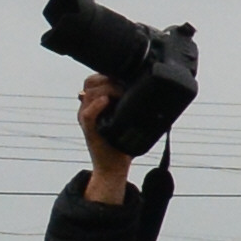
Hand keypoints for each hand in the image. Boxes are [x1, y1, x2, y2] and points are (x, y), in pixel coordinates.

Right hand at [76, 78, 130, 204]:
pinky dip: (97, 105)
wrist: (115, 167)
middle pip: (91, 83)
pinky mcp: (89, 131)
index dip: (108, 74)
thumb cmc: (122, 143)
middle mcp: (88, 109)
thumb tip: (153, 91)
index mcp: (95, 104)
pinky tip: (108, 100)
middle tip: (126, 83)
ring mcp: (87, 119)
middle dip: (108, 79)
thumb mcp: (130, 119)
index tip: (125, 74)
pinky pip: (88, 114)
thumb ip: (134, 104)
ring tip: (122, 93)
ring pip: (90, 94)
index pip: (95, 80)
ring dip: (108, 89)